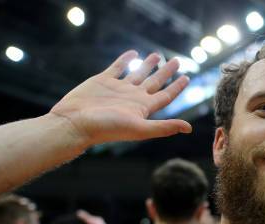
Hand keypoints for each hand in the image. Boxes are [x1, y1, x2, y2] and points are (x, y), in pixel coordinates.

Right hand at [50, 51, 190, 146]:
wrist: (75, 123)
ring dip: (148, 65)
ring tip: (158, 55)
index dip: (177, 87)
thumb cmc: (106, 128)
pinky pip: (117, 67)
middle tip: (177, 61)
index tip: (187, 78)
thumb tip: (189, 129)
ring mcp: (118, 89)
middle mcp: (133, 98)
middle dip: (166, 72)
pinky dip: (125, 60)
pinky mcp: (102, 81)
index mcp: (143, 108)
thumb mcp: (139, 128)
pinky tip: (133, 54)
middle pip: (155, 82)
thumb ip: (164, 127)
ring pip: (137, 73)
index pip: (165, 96)